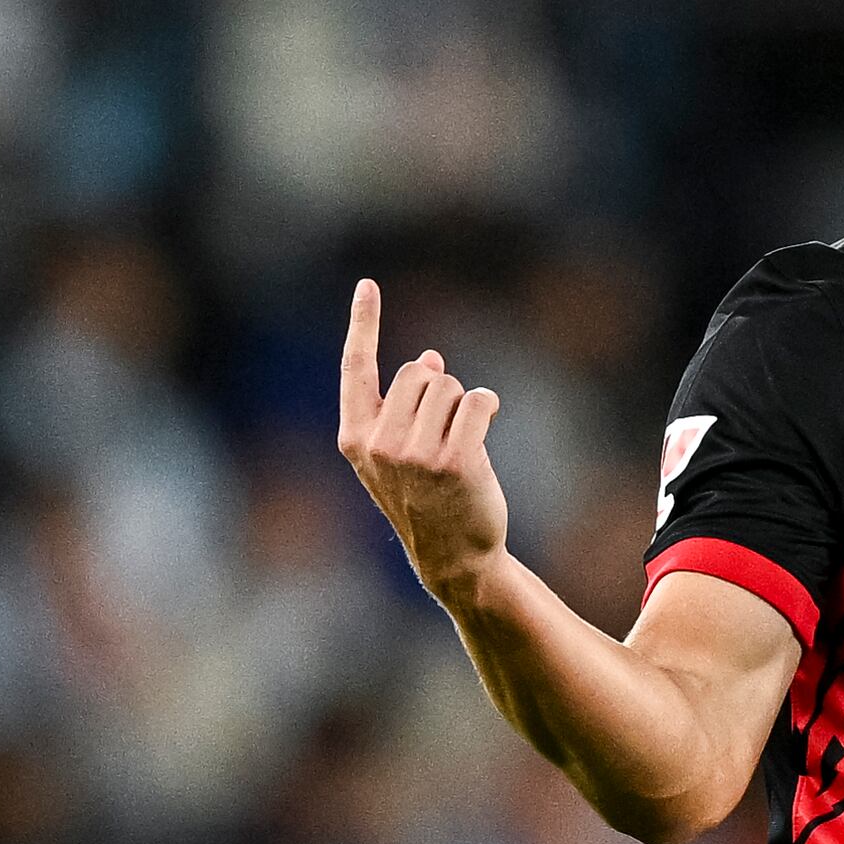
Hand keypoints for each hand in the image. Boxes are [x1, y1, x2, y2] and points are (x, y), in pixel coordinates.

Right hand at [338, 277, 509, 606]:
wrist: (453, 558)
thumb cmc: (428, 501)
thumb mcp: (403, 454)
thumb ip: (405, 407)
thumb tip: (432, 358)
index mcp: (356, 439)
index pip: (356, 368)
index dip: (363, 323)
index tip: (367, 285)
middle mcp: (379, 444)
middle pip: (418, 373)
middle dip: (439, 391)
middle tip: (443, 434)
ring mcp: (415, 454)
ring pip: (449, 387)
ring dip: (463, 406)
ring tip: (460, 446)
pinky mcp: (455, 461)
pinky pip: (479, 401)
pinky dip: (487, 408)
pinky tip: (483, 435)